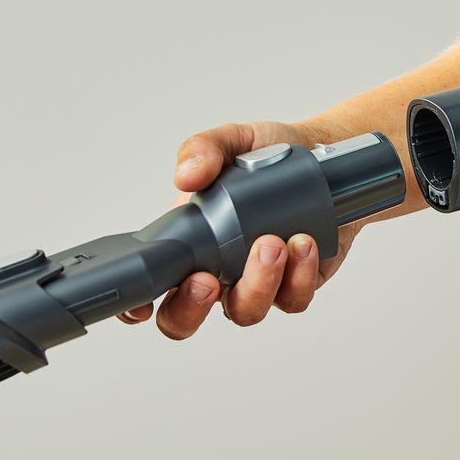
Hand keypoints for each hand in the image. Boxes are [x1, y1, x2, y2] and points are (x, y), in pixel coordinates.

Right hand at [117, 120, 359, 339]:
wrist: (322, 154)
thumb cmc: (266, 156)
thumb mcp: (231, 140)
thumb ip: (202, 149)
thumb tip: (185, 177)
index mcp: (187, 242)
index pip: (150, 287)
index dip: (136, 306)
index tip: (139, 305)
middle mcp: (216, 270)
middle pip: (185, 318)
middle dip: (191, 308)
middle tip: (208, 279)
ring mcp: (255, 283)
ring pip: (245, 312)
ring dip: (257, 283)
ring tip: (272, 242)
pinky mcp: (296, 285)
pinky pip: (293, 299)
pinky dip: (298, 275)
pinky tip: (303, 243)